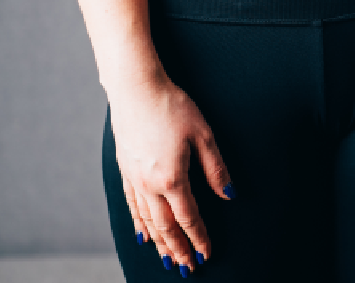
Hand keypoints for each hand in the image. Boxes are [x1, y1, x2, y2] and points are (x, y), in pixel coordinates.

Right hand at [108, 67, 232, 273]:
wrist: (136, 89)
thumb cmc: (173, 107)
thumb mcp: (204, 135)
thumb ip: (216, 168)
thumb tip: (229, 195)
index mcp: (172, 178)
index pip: (189, 217)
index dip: (199, 238)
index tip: (207, 254)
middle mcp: (149, 184)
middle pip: (166, 226)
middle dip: (178, 248)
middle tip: (187, 268)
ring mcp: (134, 178)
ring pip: (147, 219)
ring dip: (159, 242)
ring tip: (167, 258)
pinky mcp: (125, 169)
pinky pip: (132, 205)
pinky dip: (138, 223)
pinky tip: (142, 233)